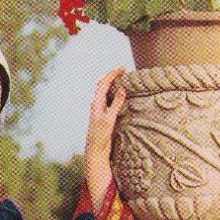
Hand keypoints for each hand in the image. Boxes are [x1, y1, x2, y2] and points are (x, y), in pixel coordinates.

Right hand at [84, 68, 126, 211]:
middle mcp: (95, 107)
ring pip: (102, 91)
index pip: (101, 86)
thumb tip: (122, 99)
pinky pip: (112, 106)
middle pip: (100, 85)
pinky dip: (117, 98)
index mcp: (96, 106)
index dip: (110, 76)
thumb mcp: (108, 121)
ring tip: (121, 72)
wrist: (95, 152)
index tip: (121, 70)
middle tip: (122, 67)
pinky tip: (124, 90)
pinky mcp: (105, 122)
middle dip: (111, 74)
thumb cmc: (102, 138)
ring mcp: (98, 113)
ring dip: (112, 81)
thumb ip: (112, 109)